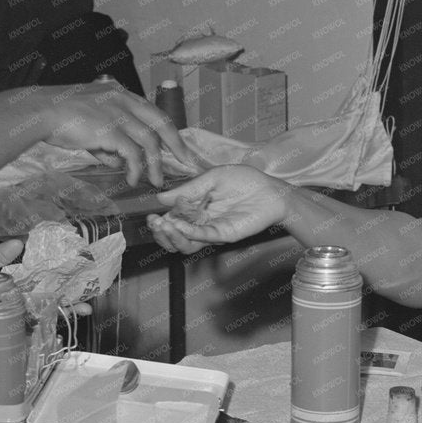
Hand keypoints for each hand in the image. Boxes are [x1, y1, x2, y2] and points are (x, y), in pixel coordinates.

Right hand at [35, 81, 193, 188]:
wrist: (41, 112)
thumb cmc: (59, 116)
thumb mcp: (89, 123)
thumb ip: (107, 140)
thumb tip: (118, 161)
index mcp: (119, 94)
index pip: (152, 111)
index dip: (167, 129)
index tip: (175, 144)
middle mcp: (124, 100)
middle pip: (161, 123)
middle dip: (177, 144)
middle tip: (186, 161)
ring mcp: (119, 114)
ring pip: (149, 142)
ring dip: (155, 164)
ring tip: (156, 181)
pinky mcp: (112, 130)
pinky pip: (132, 154)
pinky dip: (135, 169)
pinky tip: (133, 179)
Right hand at [147, 165, 287, 252]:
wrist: (270, 190)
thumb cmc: (244, 181)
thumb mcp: (211, 178)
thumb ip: (188, 189)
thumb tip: (161, 198)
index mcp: (195, 208)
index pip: (172, 221)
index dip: (160, 222)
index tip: (151, 215)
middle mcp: (201, 222)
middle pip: (175, 237)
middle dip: (161, 233)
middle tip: (154, 223)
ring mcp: (212, 230)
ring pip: (186, 244)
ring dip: (172, 237)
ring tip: (163, 226)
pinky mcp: (224, 234)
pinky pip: (203, 237)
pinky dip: (189, 233)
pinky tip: (179, 225)